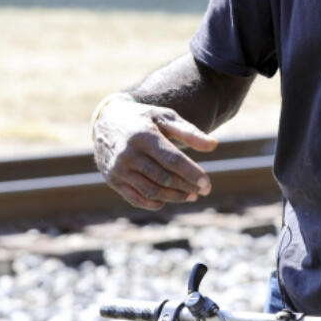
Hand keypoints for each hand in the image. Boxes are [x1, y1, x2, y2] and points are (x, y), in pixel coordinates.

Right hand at [91, 97, 217, 210]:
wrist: (107, 121)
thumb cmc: (144, 119)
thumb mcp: (166, 117)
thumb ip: (189, 132)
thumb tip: (214, 146)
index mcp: (144, 136)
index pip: (172, 160)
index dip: (191, 173)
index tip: (207, 183)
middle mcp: (128, 154)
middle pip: (163, 178)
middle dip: (187, 187)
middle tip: (204, 190)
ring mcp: (118, 169)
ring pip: (151, 190)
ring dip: (174, 197)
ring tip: (192, 196)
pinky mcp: (112, 180)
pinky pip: (135, 198)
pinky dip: (153, 203)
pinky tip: (168, 200)